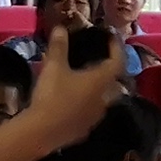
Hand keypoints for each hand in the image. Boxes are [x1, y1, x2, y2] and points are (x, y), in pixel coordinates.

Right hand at [24, 36, 122, 150]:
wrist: (41, 133)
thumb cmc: (52, 95)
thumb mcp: (54, 67)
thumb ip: (59, 46)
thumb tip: (61, 28)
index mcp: (101, 82)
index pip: (118, 61)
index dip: (117, 48)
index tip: (111, 38)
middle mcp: (104, 99)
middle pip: (113, 81)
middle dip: (108, 70)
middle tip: (99, 60)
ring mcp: (96, 117)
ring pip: (103, 98)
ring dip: (97, 88)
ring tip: (85, 79)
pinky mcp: (85, 130)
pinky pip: (90, 112)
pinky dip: (86, 103)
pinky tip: (75, 101)